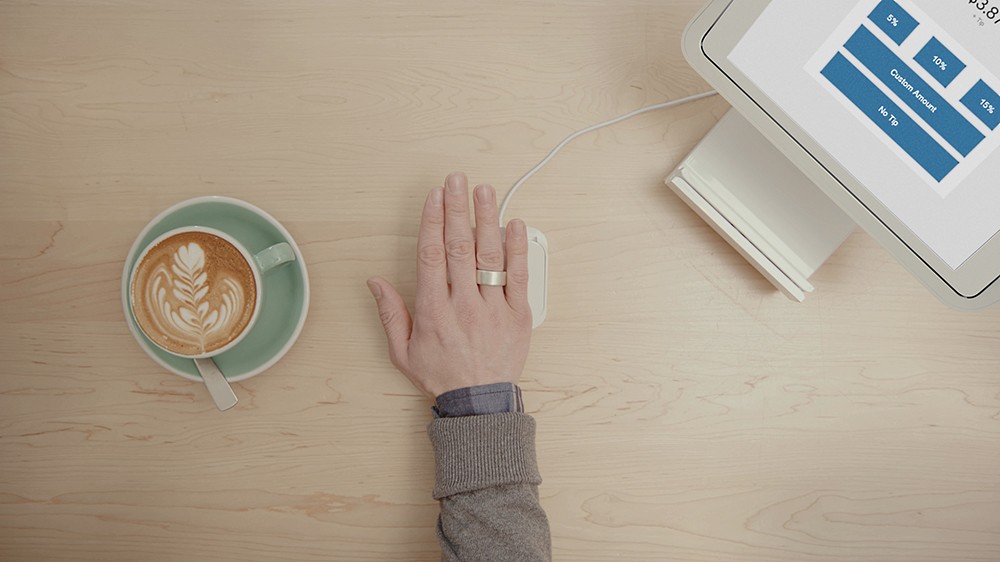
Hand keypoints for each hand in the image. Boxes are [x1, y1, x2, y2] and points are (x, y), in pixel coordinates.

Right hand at [367, 172, 532, 400]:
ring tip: (484, 190)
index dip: (432, 222)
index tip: (434, 197)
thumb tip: (375, 281)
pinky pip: (519, 277)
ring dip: (486, 219)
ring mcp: (493, 308)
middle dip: (457, 209)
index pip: (432, 256)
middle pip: (460, 247)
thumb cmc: (441, 377)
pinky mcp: (518, 315)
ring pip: (490, 256)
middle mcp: (464, 305)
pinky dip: (517, 249)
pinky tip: (513, 224)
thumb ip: (390, 313)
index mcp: (434, 311)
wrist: (479, 405)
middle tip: (456, 180)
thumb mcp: (403, 352)